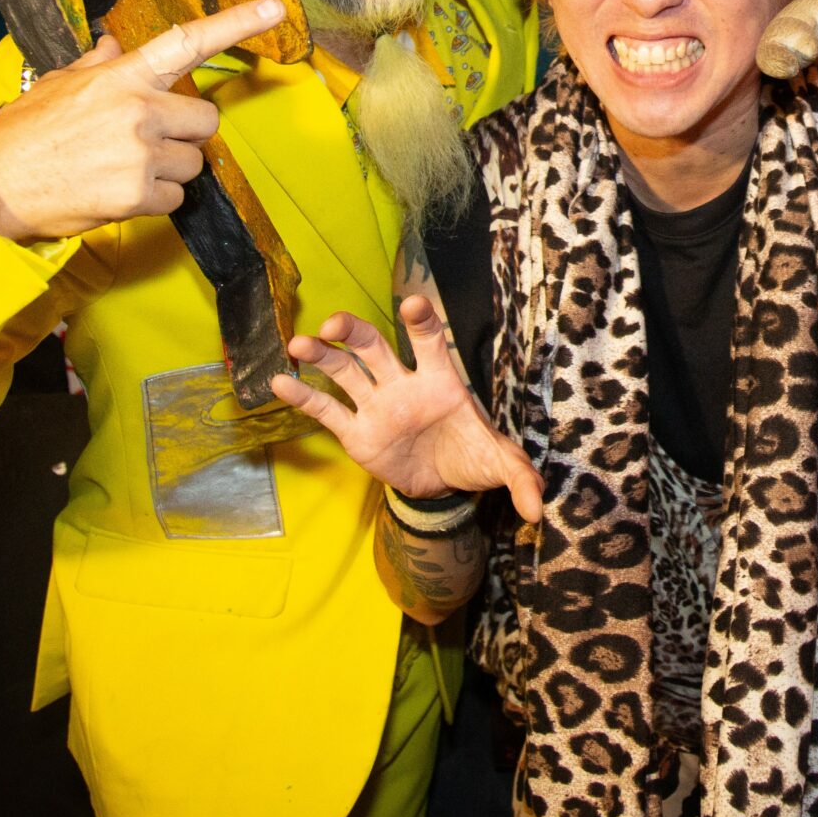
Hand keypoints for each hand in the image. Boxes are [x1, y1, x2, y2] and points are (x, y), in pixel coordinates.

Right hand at [0, 0, 281, 242]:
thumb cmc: (30, 129)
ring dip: (170, 169)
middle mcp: (138, 109)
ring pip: (194, 162)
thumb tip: (116, 45)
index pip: (188, 41)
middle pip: (206, 119)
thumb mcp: (60, 82)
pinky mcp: (137, 194)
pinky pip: (177, 196)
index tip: (275, 8)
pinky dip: (156, 199)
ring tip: (124, 167)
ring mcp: (140, 152)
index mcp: (123, 75)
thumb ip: (99, 65)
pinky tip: (119, 191)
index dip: (236, 24)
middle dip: (186, 132)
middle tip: (149, 140)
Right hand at [268, 295, 544, 520]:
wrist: (443, 485)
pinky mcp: (356, 432)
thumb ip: (519, 480)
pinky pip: (327, 411)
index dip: (421, 322)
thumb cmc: (470, 457)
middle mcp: (403, 384)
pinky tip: (279, 381)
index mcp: (440, 381)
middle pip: (374, 346)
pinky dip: (304, 396)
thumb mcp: (499, 465)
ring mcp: (376, 405)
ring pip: (345, 371)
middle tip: (333, 324)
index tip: (412, 304)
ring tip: (298, 345)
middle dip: (354, 331)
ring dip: (321, 355)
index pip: (429, 342)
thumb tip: (538, 512)